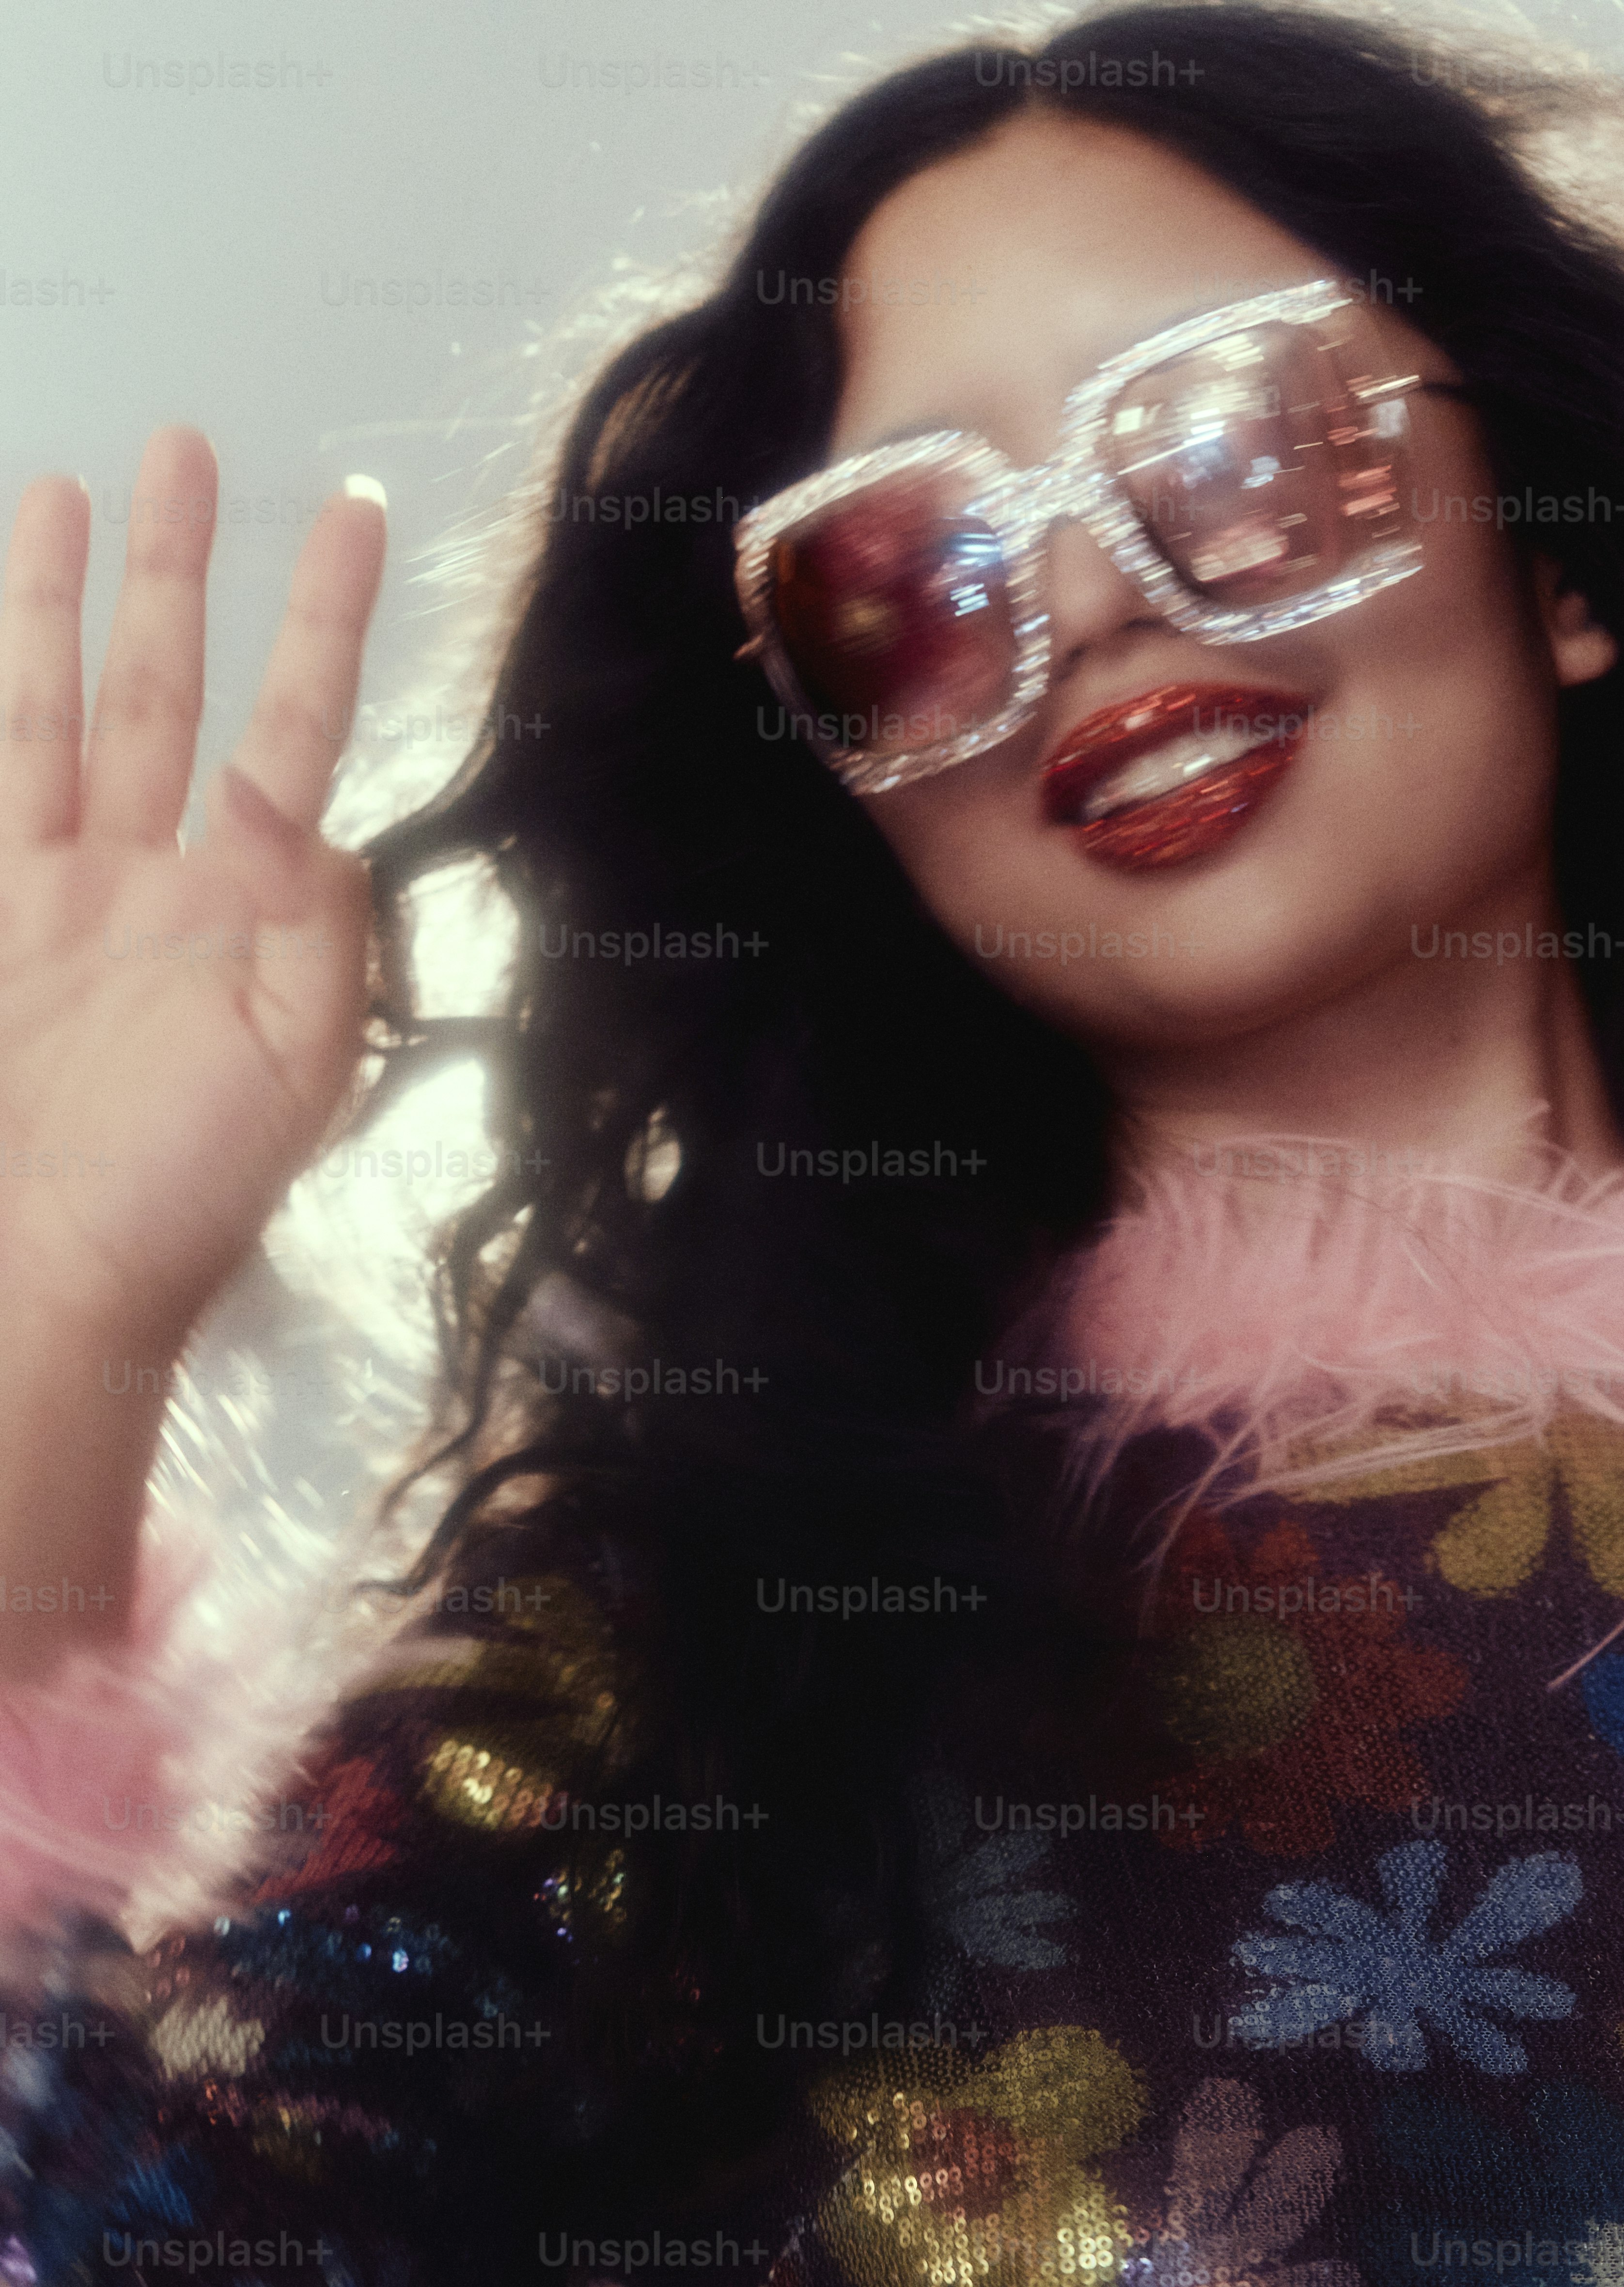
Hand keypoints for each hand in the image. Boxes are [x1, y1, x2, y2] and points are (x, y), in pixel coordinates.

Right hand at [0, 424, 385, 1353]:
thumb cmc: (184, 1194)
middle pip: (172, 688)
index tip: (357, 516)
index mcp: (254, 910)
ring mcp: (63, 891)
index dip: (325, 623)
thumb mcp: (297, 1060)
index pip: (300, 730)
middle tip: (191, 446)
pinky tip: (8, 594)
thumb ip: (323, 924)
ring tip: (81, 480)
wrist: (47, 1273)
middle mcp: (160, 881)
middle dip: (181, 573)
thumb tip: (319, 811)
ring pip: (71, 705)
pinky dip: (6, 681)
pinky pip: (0, 767)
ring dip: (76, 597)